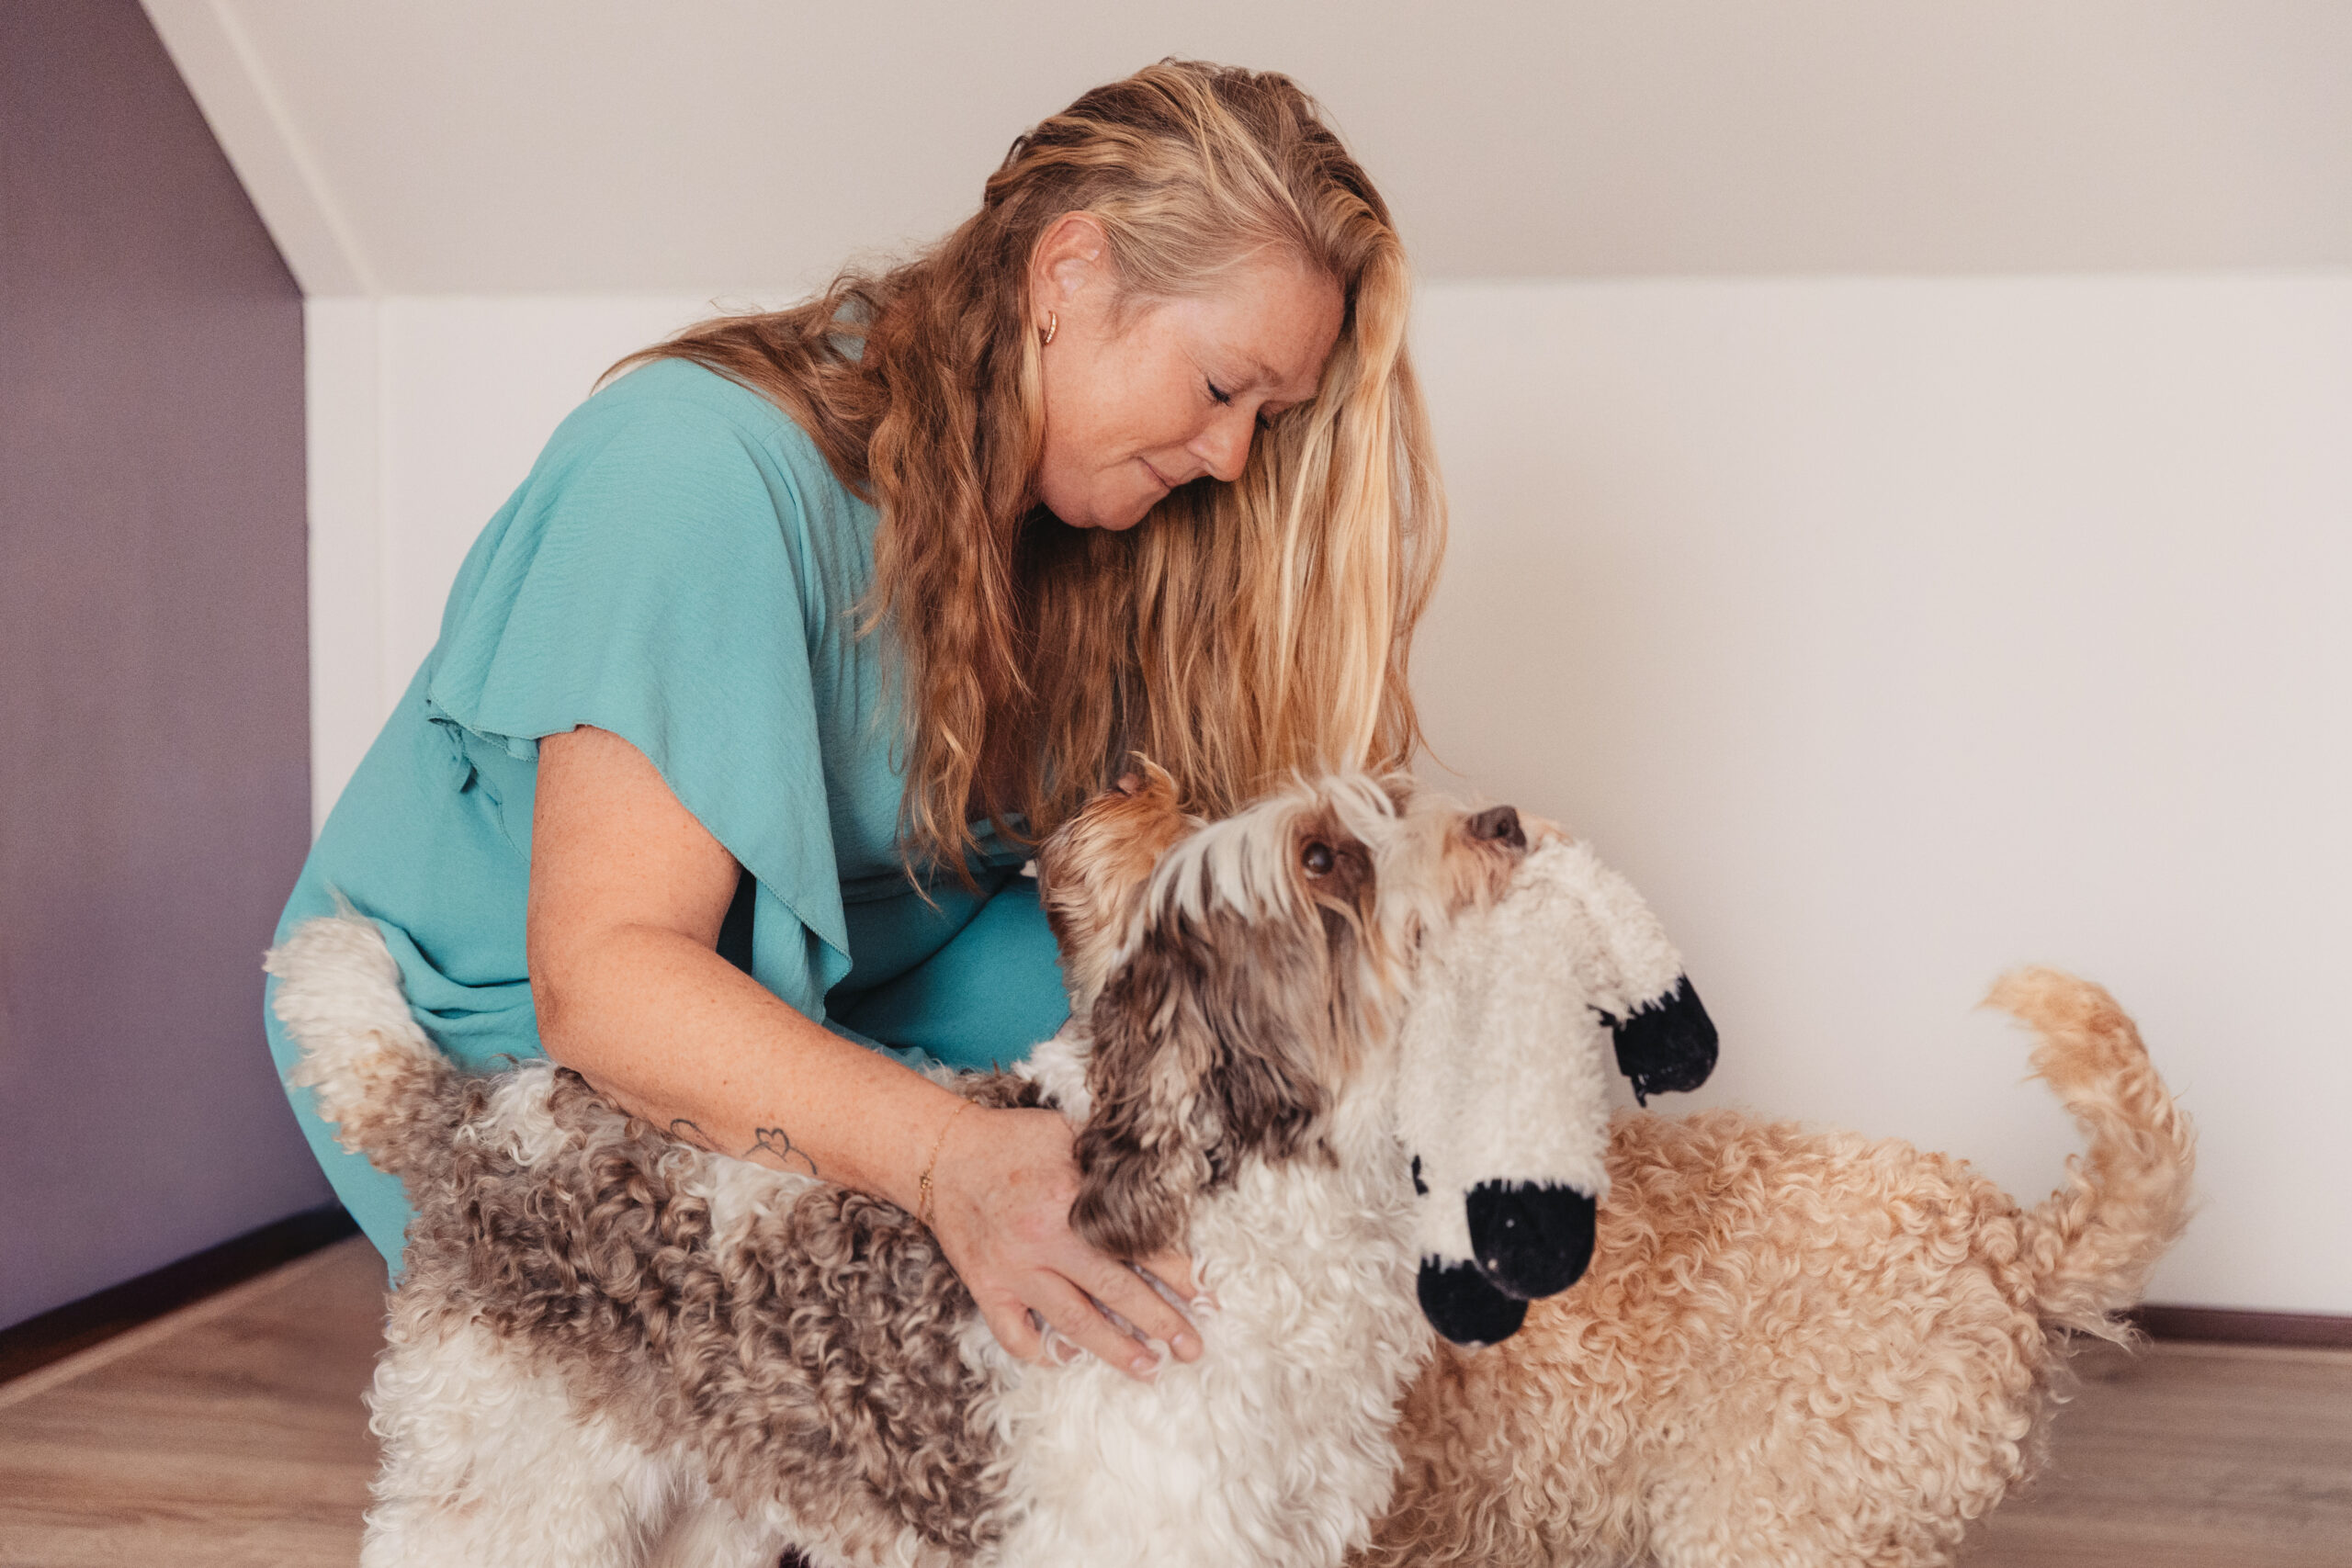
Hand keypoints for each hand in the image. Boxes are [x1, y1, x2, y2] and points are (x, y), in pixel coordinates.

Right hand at [923, 1104, 1201, 1380]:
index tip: (1205, 1297)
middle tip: (1192, 1348)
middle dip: (1160, 1322)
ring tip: (1149, 1368)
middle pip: (1115, 1292)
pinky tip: (1066, 1360)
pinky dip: (1040, 1352)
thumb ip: (1108, 1160)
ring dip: (1114, 1349)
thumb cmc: (1011, 1141)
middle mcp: (1046, 1240)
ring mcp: (1015, 1269)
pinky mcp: (987, 1287)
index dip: (1178, 1273)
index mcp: (1074, 1199)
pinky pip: (1014, 1333)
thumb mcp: (1067, 1133)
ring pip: (1073, 1321)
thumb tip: (1160, 1172)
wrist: (941, 1154)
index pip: (1140, 1245)